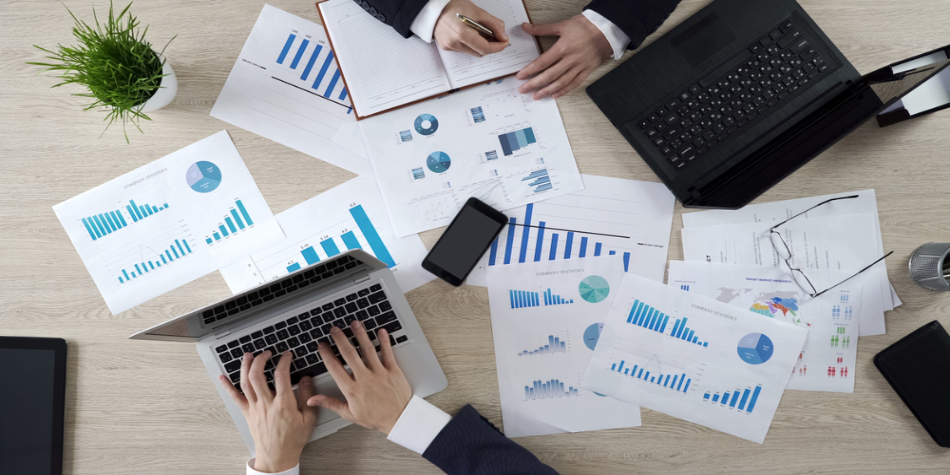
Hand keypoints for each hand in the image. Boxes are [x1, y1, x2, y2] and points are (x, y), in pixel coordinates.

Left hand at [219, 351, 316, 472]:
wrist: (277, 457)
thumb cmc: (292, 440)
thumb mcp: (308, 419)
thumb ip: (308, 397)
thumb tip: (306, 379)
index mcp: (283, 403)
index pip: (282, 375)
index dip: (284, 361)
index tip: (287, 355)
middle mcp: (266, 403)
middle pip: (258, 375)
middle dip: (261, 359)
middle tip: (266, 353)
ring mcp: (255, 408)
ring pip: (245, 382)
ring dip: (245, 366)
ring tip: (248, 355)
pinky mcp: (248, 413)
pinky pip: (235, 397)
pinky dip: (227, 386)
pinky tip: (222, 377)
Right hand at [307, 321, 411, 434]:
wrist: (399, 420)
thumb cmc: (375, 418)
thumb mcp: (349, 414)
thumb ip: (330, 403)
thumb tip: (312, 400)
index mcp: (352, 389)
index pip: (335, 367)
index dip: (326, 354)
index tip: (322, 345)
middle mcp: (364, 378)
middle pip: (349, 354)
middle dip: (340, 339)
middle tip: (335, 329)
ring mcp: (379, 373)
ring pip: (367, 349)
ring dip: (360, 335)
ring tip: (354, 323)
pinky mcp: (393, 371)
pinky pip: (388, 353)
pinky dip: (384, 341)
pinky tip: (380, 331)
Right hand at [434, 0, 508, 56]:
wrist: (434, 7)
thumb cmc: (453, 6)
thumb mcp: (478, 12)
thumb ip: (494, 24)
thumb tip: (503, 36)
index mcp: (463, 34)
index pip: (485, 48)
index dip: (498, 47)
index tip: (504, 42)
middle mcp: (455, 43)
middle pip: (480, 53)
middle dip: (490, 46)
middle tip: (495, 36)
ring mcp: (450, 47)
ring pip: (472, 52)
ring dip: (480, 45)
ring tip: (481, 32)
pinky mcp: (446, 47)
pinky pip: (464, 49)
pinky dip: (470, 44)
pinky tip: (470, 33)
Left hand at [517, 14, 612, 98]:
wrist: (607, 29)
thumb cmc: (586, 26)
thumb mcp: (562, 25)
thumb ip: (542, 28)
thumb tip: (527, 27)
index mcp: (563, 47)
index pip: (542, 62)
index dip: (530, 70)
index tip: (521, 76)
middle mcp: (571, 59)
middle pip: (549, 75)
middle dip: (534, 84)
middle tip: (524, 90)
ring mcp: (579, 66)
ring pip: (561, 82)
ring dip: (547, 90)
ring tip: (537, 96)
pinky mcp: (587, 70)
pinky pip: (574, 83)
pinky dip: (564, 90)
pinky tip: (555, 94)